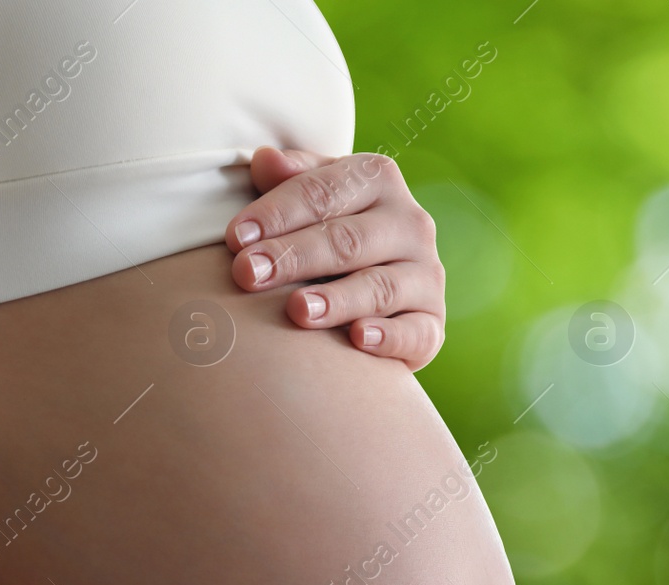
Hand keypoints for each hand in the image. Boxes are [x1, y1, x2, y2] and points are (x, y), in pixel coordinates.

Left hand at [226, 146, 446, 370]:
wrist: (384, 287)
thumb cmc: (332, 231)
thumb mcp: (314, 198)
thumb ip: (291, 180)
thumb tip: (263, 160)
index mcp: (379, 180)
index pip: (323, 192)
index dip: (277, 213)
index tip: (236, 238)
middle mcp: (411, 223)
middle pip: (347, 240)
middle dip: (294, 257)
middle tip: (248, 274)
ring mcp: (426, 274)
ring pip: (380, 287)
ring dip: (337, 299)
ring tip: (297, 310)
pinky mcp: (433, 323)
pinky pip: (415, 331)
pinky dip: (389, 336)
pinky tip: (358, 340)